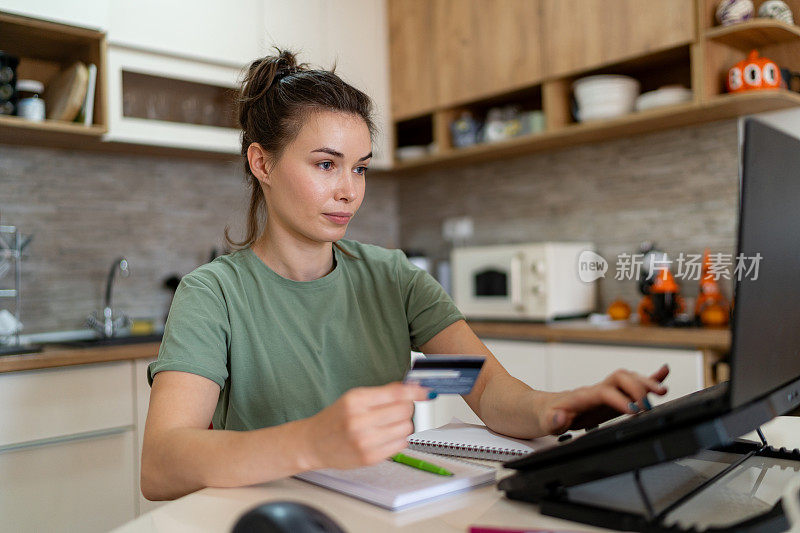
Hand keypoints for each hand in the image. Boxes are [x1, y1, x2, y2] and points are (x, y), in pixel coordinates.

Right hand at [300, 382, 429, 469]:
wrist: (314, 443)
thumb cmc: (334, 419)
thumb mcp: (353, 398)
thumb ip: (382, 393)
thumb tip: (410, 388)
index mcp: (355, 401)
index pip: (395, 393)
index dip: (416, 392)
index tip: (427, 391)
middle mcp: (359, 421)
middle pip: (404, 411)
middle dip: (406, 408)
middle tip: (398, 409)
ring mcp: (365, 441)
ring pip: (406, 428)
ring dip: (403, 425)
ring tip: (387, 425)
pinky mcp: (370, 458)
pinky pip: (400, 445)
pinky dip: (398, 439)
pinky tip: (385, 436)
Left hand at [540, 364, 669, 434]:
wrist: (542, 409)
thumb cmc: (545, 415)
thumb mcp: (544, 421)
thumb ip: (552, 420)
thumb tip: (561, 416)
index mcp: (582, 396)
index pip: (604, 392)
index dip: (620, 399)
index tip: (633, 411)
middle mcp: (597, 390)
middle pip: (620, 379)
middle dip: (637, 389)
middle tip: (648, 407)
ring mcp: (606, 392)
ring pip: (629, 379)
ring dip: (647, 382)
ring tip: (663, 390)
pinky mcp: (612, 398)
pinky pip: (631, 385)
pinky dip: (649, 378)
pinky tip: (663, 374)